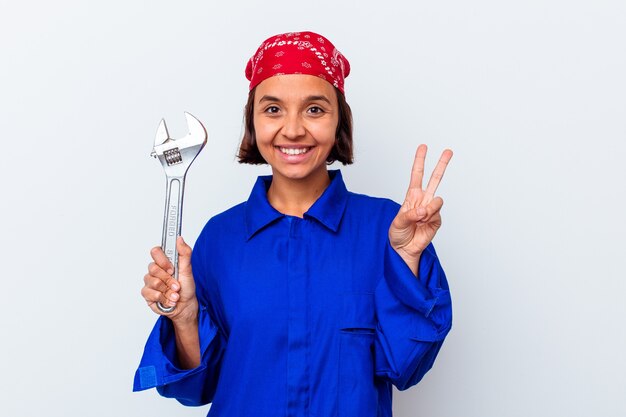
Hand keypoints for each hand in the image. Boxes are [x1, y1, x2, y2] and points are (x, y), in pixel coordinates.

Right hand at [141, 236, 197, 323]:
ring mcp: (149, 282)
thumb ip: (184, 253)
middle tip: (177, 285)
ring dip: (168, 291)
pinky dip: (164, 298)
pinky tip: (169, 300)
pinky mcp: (147, 294)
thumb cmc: (186, 287)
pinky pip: (151, 294)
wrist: (185, 305)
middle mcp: (154, 270)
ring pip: (153, 282)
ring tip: (175, 294)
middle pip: (153, 268)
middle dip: (168, 280)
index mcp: (164, 261)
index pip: (155, 251)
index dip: (162, 260)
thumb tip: (179, 238)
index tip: (172, 269)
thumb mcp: (188, 269)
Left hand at [389, 144, 452, 274]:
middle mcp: (423, 200)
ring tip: (419, 218)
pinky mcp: (437, 220)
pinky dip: (429, 219)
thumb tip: (423, 210)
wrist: (404, 249)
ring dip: (428, 209)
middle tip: (449, 151)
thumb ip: (410, 214)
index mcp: (412, 196)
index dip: (420, 161)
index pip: (417, 175)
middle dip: (442, 164)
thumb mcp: (397, 222)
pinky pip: (436, 214)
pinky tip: (422, 224)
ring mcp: (431, 210)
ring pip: (437, 200)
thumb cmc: (398, 234)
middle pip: (435, 179)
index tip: (423, 146)